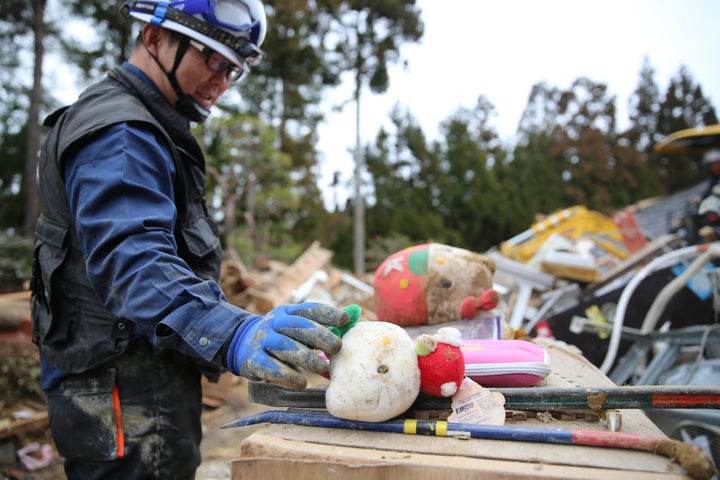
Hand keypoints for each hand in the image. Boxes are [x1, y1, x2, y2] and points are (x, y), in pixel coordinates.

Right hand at [225, 302, 348, 389]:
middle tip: (337, 347)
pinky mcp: (252, 360)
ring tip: (321, 367)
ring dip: (305, 357)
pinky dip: (287, 376)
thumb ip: (324, 323)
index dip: (327, 313)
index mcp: (288, 312)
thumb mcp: (298, 325)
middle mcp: (274, 323)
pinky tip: (302, 383)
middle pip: (298, 326)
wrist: (241, 343)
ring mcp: (262, 340)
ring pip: (284, 346)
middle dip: (319, 336)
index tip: (345, 320)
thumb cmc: (282, 336)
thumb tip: (354, 314)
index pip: (309, 309)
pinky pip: (270, 368)